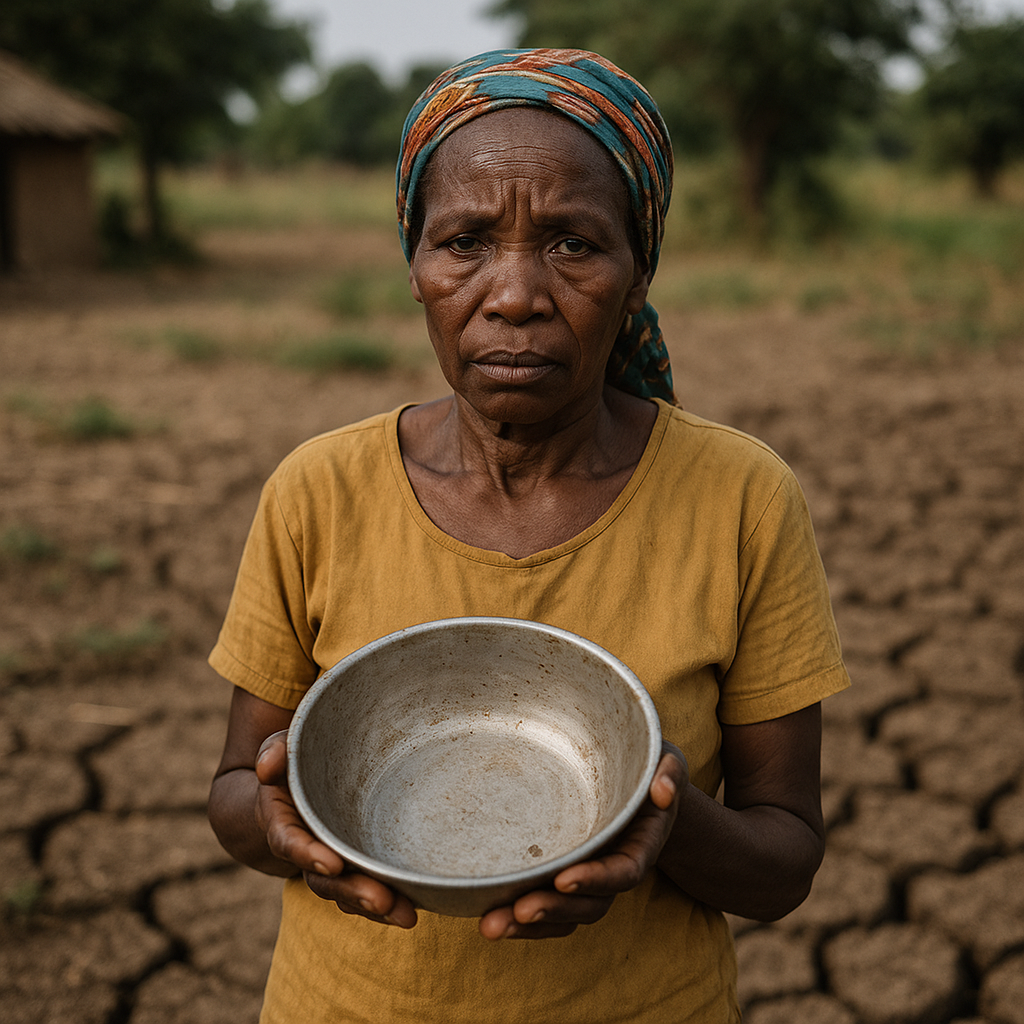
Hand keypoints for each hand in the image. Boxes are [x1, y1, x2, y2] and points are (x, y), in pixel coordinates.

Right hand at [254, 732, 417, 928]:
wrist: (306, 777)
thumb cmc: (299, 756)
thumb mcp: (284, 745)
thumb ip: (275, 750)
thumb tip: (266, 767)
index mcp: (282, 820)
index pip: (288, 842)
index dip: (307, 855)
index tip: (332, 864)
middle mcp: (305, 848)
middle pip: (323, 878)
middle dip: (351, 892)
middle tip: (381, 899)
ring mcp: (330, 861)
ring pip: (347, 891)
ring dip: (374, 905)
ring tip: (406, 914)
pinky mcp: (353, 866)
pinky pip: (365, 888)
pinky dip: (387, 902)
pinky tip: (414, 906)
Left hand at [478, 743, 687, 939]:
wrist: (640, 783)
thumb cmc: (649, 764)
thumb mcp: (667, 760)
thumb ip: (669, 772)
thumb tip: (663, 792)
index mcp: (640, 846)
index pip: (622, 872)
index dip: (595, 879)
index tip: (563, 878)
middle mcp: (614, 869)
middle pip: (589, 904)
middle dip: (553, 910)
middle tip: (519, 910)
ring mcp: (589, 876)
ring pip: (565, 913)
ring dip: (529, 925)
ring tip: (492, 925)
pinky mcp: (566, 875)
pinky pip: (548, 904)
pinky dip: (522, 918)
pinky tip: (489, 917)